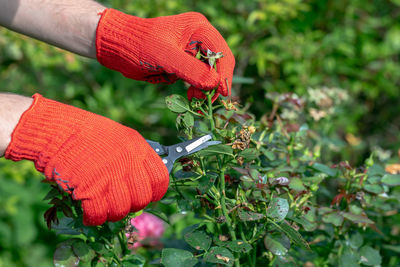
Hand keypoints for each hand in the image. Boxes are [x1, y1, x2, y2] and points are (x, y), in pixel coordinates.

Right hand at [5, 94, 168, 225]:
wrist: (56, 130)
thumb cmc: (87, 133)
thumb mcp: (120, 136)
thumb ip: (135, 157)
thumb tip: (145, 179)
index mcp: (138, 148)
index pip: (160, 179)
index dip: (155, 192)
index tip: (149, 196)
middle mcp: (128, 163)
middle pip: (142, 198)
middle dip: (132, 205)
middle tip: (120, 202)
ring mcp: (109, 177)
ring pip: (122, 210)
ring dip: (112, 213)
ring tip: (103, 206)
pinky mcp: (89, 190)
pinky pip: (99, 215)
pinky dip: (94, 218)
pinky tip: (89, 214)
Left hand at [96, 9, 234, 99]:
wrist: (118, 46)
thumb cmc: (139, 45)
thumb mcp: (166, 57)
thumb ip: (191, 70)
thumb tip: (214, 84)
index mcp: (198, 28)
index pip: (221, 53)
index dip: (224, 74)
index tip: (222, 94)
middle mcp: (199, 37)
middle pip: (218, 64)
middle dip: (213, 83)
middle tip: (204, 101)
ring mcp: (192, 50)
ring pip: (209, 73)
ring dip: (204, 88)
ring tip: (194, 99)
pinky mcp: (184, 62)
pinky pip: (197, 77)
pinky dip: (196, 88)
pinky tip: (189, 95)